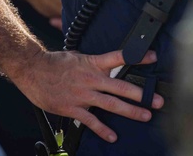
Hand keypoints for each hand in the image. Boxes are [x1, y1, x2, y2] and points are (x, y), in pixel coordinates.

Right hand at [16, 48, 164, 143]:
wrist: (33, 70)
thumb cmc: (55, 62)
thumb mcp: (78, 56)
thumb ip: (95, 63)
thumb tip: (108, 64)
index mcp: (93, 63)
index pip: (120, 57)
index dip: (138, 57)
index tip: (153, 57)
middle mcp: (91, 79)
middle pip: (122, 87)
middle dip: (142, 95)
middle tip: (159, 101)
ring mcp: (83, 95)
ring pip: (112, 105)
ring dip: (130, 111)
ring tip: (145, 116)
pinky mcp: (73, 108)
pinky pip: (91, 121)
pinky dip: (103, 130)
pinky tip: (112, 136)